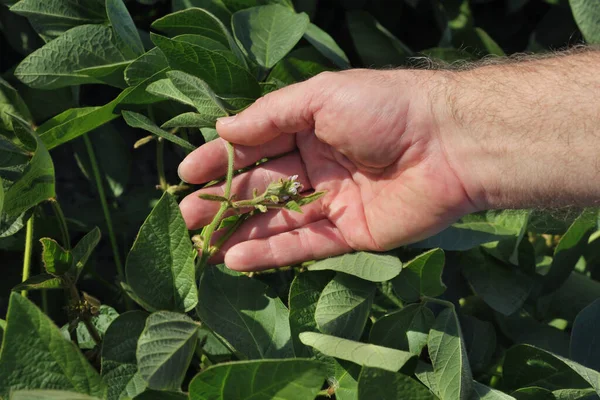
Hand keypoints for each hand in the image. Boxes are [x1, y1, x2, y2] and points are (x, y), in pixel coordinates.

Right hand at [177, 69, 475, 269]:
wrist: (449, 144)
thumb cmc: (384, 108)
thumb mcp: (320, 98)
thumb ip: (269, 115)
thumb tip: (222, 129)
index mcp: (310, 127)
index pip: (255, 146)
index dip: (220, 160)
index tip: (185, 174)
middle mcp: (318, 164)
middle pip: (261, 187)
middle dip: (222, 200)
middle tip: (186, 217)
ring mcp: (333, 201)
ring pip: (277, 220)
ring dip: (240, 232)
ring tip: (202, 245)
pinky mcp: (351, 234)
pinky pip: (304, 245)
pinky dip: (271, 253)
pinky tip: (238, 259)